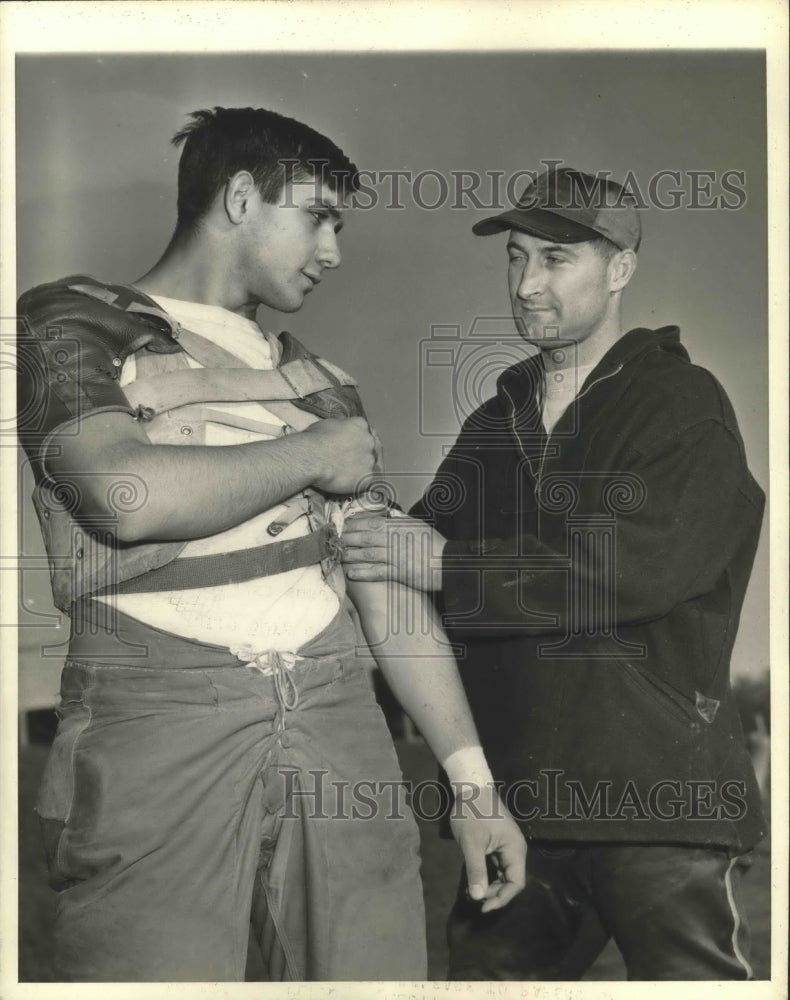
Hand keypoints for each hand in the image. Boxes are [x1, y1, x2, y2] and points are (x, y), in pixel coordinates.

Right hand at [302, 417, 380, 493]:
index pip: (368, 432)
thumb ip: (341, 428)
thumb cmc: (312, 441)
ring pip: (374, 466)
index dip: (362, 442)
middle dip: (366, 455)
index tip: (356, 449)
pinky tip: (354, 486)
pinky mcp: (368, 476)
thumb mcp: (327, 424)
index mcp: (360, 424)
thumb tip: (341, 433)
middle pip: (374, 448)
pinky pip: (371, 482)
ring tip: (352, 477)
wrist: (310, 458)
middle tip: (354, 464)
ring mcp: (370, 459)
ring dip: (365, 470)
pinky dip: (363, 484)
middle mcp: (369, 440)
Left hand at [342, 514, 446, 591]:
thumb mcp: (421, 526)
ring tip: (337, 555)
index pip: (372, 523)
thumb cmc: (435, 545)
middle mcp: (396, 540)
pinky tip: (351, 573)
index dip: (354, 524)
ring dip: (351, 555)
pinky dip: (363, 572)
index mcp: (400, 527)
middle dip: (348, 538)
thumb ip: (404, 520)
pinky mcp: (400, 573)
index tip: (341, 525)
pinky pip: (378, 572)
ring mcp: (397, 557)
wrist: (451, 564)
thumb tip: (391, 514)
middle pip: (366, 538)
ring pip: (369, 554)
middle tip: (332, 540)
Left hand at [450, 784, 526, 912]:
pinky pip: (497, 865)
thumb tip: (477, 898)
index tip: (483, 907)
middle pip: (511, 881)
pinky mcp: (498, 843)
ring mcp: (507, 846)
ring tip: (472, 891)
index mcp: (515, 850)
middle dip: (495, 893)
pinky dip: (488, 875)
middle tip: (474, 898)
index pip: (517, 883)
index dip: (502, 898)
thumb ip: (476, 870)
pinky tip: (474, 880)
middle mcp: (515, 850)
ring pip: (504, 874)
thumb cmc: (473, 813)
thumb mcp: (471, 843)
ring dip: (490, 885)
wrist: (471, 787)